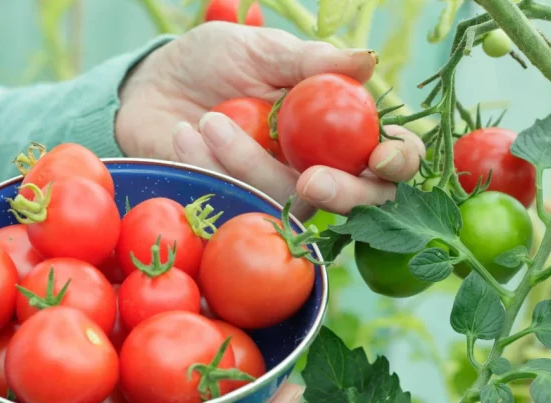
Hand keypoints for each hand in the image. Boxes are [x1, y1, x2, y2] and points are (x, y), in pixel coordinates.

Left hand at [116, 23, 423, 218]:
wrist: (152, 86)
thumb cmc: (213, 62)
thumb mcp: (261, 50)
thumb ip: (311, 62)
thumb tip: (369, 62)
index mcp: (338, 125)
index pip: (389, 153)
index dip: (398, 160)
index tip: (380, 156)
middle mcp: (317, 164)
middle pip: (358, 201)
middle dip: (343, 196)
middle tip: (310, 180)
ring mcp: (276, 190)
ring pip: (289, 200)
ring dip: (248, 162)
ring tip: (208, 120)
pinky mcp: (236, 205)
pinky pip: (239, 201)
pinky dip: (211, 166)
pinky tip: (186, 135)